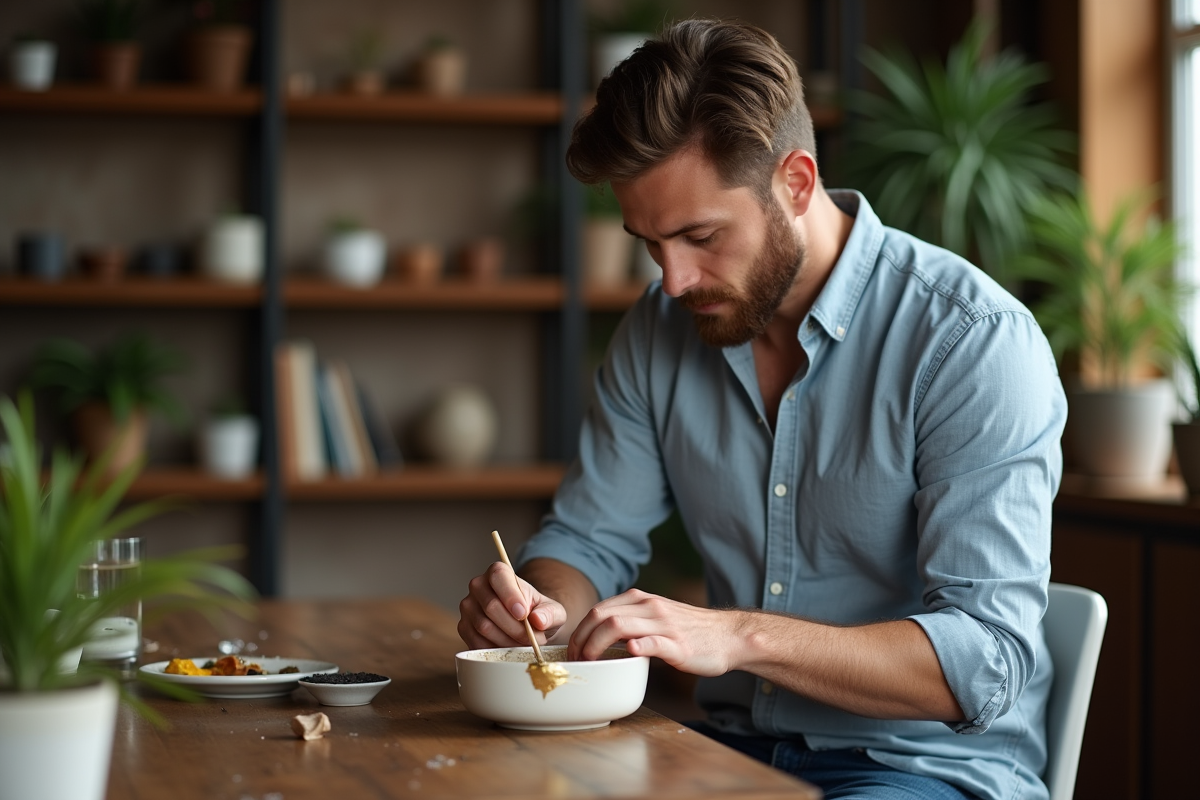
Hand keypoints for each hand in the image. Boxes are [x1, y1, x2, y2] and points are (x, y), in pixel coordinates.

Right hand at [458, 561, 567, 648]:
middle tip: (531, 637)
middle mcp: (479, 585)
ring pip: (483, 626)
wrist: (528, 624)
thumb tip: (538, 620)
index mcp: (499, 572)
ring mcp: (468, 606)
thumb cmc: (539, 612)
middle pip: (491, 606)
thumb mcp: (554, 611)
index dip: (510, 596)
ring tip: (523, 643)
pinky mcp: (464, 627)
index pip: (499, 577)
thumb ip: (550, 613)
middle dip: (514, 627)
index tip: (524, 614)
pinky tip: (509, 647)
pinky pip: (476, 642)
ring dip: (507, 640)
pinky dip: (495, 649)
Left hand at [568, 588, 739, 676]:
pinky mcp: (678, 645)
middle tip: (576, 661)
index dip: (579, 631)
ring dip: (596, 645)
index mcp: (641, 600)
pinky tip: (629, 653)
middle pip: (601, 616)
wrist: (729, 635)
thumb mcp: (656, 617)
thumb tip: (601, 638)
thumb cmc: (690, 631)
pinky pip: (653, 642)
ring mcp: (663, 625)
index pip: (598, 610)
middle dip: (580, 640)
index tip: (574, 652)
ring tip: (590, 663)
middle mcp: (649, 607)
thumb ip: (631, 621)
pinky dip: (637, 646)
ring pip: (618, 626)